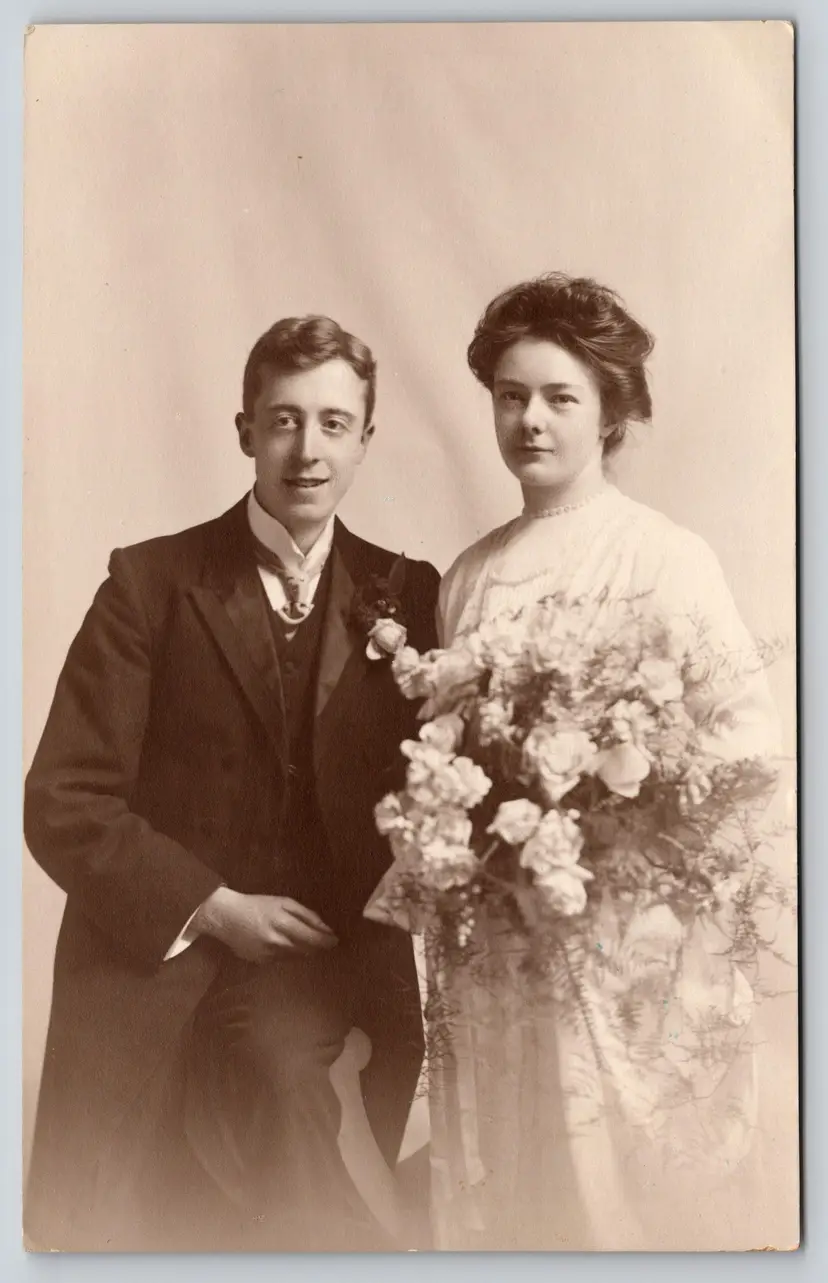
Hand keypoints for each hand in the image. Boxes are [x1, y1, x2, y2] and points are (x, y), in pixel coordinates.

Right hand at [191, 888, 337, 962]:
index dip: (327, 941)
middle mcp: (277, 942)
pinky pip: (282, 960)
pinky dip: (288, 954)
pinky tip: (284, 945)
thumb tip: (326, 928)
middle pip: (307, 951)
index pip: (313, 938)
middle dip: (318, 947)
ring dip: (304, 951)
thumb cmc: (257, 905)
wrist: (225, 917)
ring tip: (306, 942)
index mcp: (283, 923)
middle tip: (325, 942)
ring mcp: (268, 955)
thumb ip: (306, 915)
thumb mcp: (283, 902)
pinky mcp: (260, 963)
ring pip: (296, 957)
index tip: (336, 941)